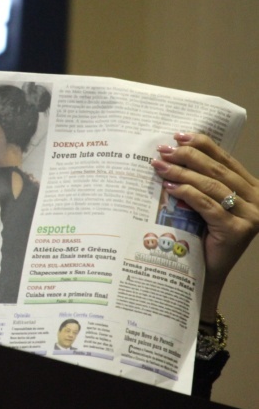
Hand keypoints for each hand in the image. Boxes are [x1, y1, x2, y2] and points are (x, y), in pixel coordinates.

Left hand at [152, 132, 258, 319]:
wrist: (203, 273)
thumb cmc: (201, 236)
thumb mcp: (205, 203)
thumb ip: (200, 182)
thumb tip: (171, 153)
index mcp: (252, 188)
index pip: (225, 160)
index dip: (202, 145)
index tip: (179, 135)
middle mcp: (257, 200)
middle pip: (217, 170)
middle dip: (187, 156)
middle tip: (163, 150)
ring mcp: (250, 217)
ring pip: (211, 186)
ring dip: (182, 172)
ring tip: (159, 165)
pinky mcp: (237, 231)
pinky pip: (208, 205)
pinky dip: (187, 193)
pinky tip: (169, 186)